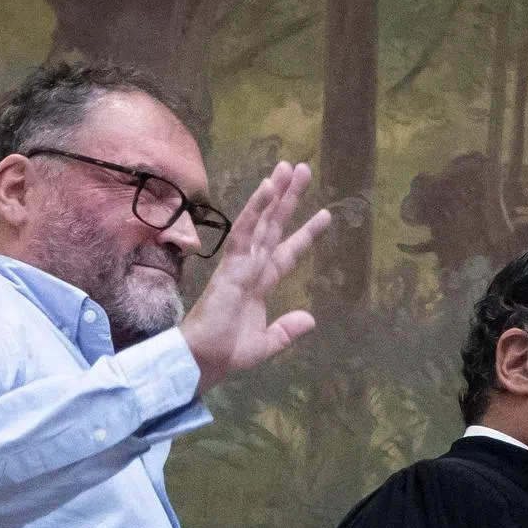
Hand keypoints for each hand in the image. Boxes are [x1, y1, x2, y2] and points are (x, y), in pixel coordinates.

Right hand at [181, 161, 330, 392]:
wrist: (203, 361)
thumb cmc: (226, 353)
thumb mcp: (266, 344)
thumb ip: (287, 330)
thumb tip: (311, 319)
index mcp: (259, 285)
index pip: (285, 253)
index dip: (304, 235)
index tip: (324, 216)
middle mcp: (251, 268)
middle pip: (274, 227)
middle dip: (289, 200)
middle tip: (303, 169)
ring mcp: (240, 264)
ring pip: (261, 222)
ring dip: (274, 194)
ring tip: (289, 167)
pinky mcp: (230, 266)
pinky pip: (245, 232)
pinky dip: (256, 209)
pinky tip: (267, 187)